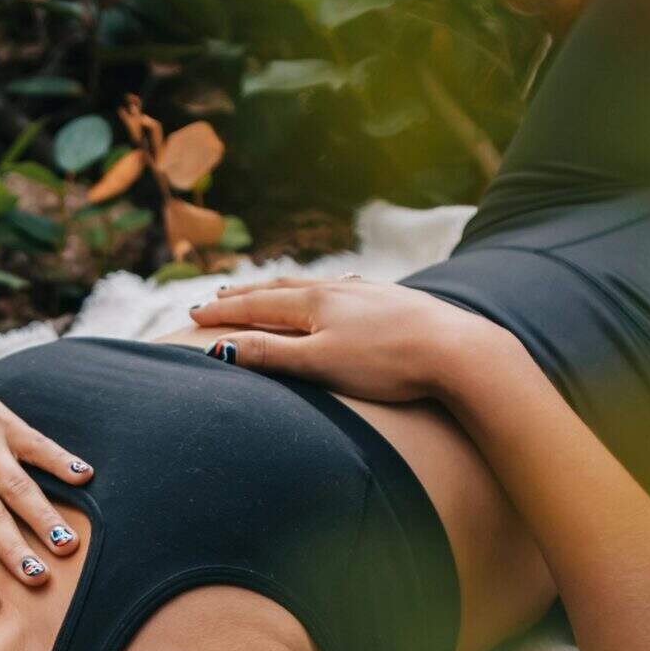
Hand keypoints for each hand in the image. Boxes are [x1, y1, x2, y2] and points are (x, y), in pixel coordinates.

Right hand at [187, 276, 485, 402]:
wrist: (457, 352)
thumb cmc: (388, 364)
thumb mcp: (320, 363)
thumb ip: (272, 355)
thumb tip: (222, 348)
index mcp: (314, 304)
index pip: (256, 306)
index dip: (223, 312)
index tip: (192, 313)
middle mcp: (337, 290)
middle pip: (281, 289)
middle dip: (246, 294)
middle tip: (217, 294)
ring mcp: (368, 293)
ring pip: (314, 287)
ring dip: (282, 289)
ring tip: (268, 288)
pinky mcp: (394, 302)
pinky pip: (344, 290)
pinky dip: (321, 290)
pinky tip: (334, 291)